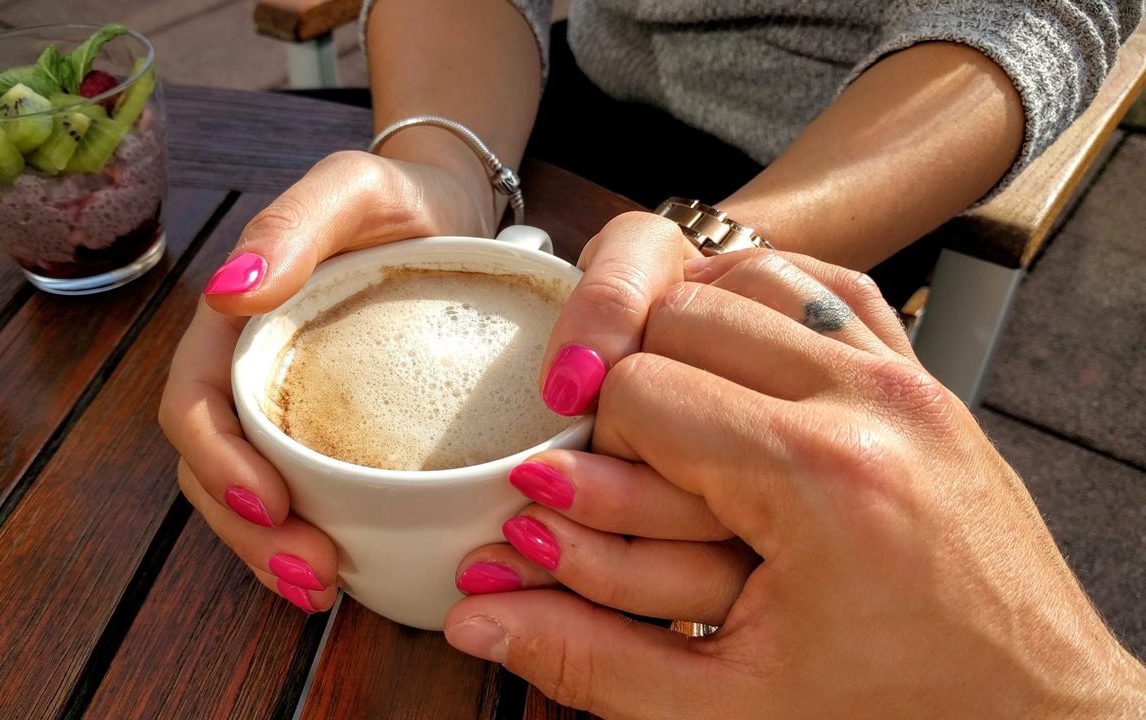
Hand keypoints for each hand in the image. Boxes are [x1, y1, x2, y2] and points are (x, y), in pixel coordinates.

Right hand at [160, 150, 490, 610]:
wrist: (450, 212)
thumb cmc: (399, 196)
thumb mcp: (352, 187)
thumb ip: (293, 224)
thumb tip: (228, 290)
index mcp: (235, 325)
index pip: (196, 404)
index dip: (218, 462)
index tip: (270, 503)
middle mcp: (251, 373)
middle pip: (216, 468)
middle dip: (250, 532)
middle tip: (312, 575)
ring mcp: (290, 407)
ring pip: (253, 496)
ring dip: (274, 553)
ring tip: (324, 590)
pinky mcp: (333, 432)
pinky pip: (307, 495)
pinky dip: (314, 539)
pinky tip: (348, 571)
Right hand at [446, 250, 1145, 717]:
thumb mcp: (725, 709)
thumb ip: (584, 654)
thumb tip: (474, 619)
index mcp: (817, 478)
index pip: (640, 389)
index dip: (588, 444)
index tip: (574, 492)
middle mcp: (870, 403)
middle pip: (685, 312)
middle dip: (629, 379)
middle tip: (615, 457)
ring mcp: (908, 380)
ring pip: (750, 275)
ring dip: (690, 327)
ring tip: (667, 410)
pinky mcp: (927, 381)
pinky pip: (828, 287)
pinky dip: (765, 302)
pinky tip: (738, 359)